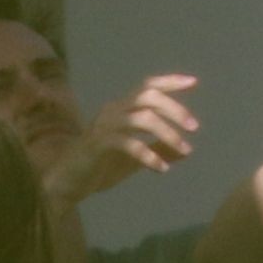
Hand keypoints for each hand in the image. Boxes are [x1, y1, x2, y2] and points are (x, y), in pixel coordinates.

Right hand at [41, 74, 199, 208]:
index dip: (170, 81)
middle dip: (175, 108)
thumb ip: (158, 150)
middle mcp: (114, 110)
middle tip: (194, 127)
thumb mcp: (135, 158)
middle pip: (148, 96)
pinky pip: (128, 143)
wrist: (68, 182)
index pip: (148, 85)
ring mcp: (104, 125)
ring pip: (142, 118)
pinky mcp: (98, 143)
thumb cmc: (101, 166)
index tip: (193, 82)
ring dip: (168, 133)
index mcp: (122, 108)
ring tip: (185, 150)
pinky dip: (148, 155)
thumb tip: (187, 151)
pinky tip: (162, 168)